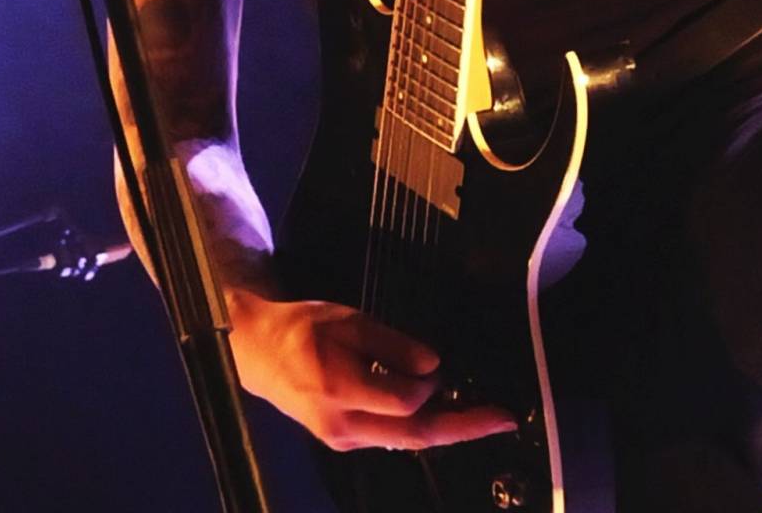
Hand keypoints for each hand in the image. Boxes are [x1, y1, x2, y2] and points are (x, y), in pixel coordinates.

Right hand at [227, 292, 517, 451]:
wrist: (259, 354)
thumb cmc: (301, 328)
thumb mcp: (346, 320)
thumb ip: (391, 343)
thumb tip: (432, 365)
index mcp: (340, 387)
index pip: (405, 399)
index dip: (431, 382)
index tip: (440, 365)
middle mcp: (343, 423)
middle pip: (414, 434)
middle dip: (463, 427)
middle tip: (501, 419)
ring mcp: (343, 438)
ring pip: (406, 439)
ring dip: (445, 428)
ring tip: (481, 417)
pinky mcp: (344, 441)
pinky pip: (391, 436)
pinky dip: (419, 425)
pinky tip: (439, 413)